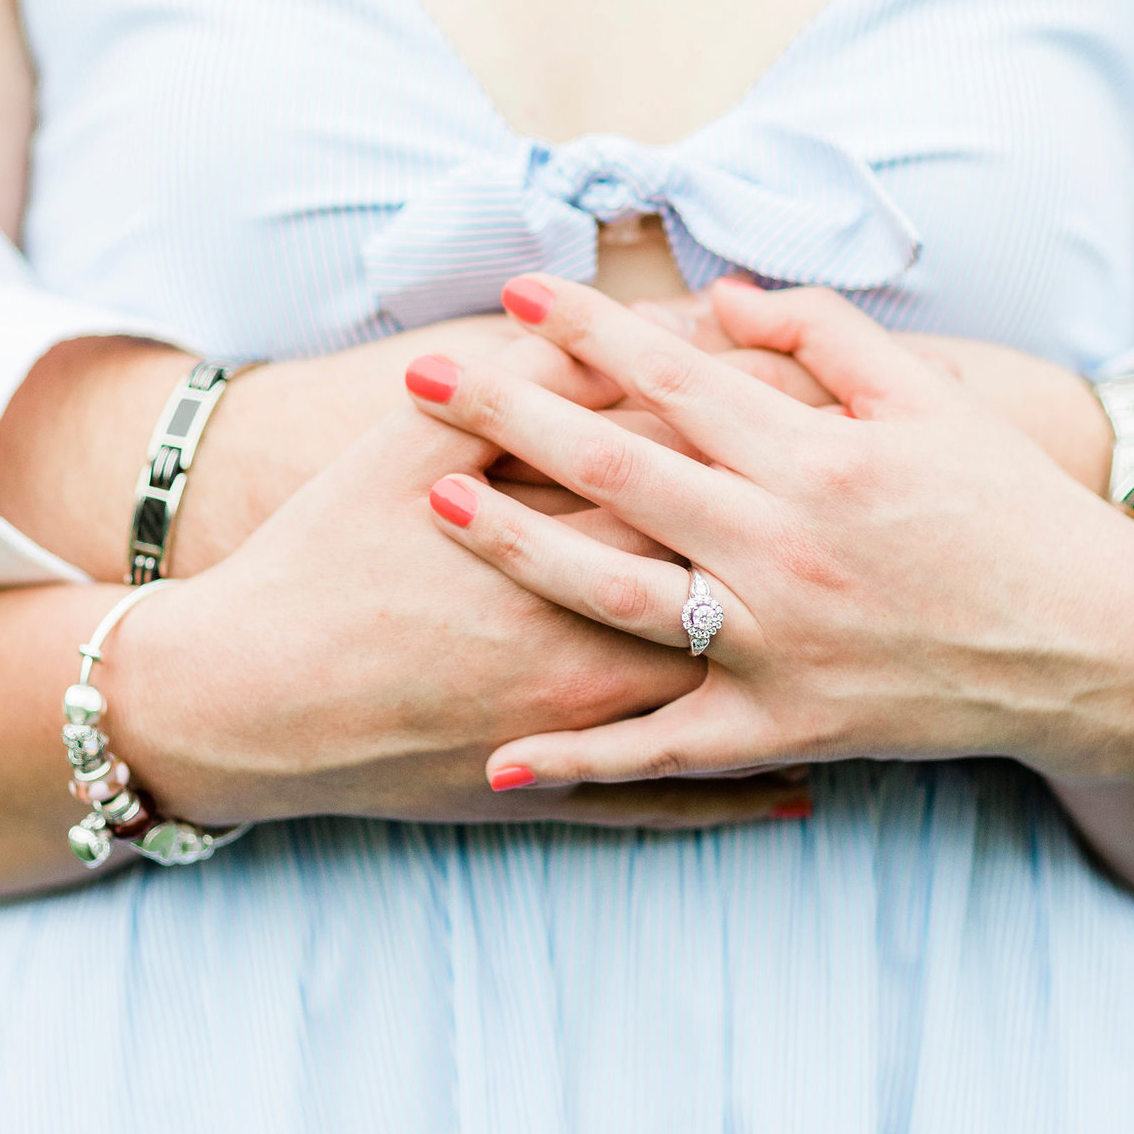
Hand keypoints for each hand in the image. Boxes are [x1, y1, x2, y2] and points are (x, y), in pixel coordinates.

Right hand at [117, 350, 809, 829]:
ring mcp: (585, 735)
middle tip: (885, 509)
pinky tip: (814, 784)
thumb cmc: (318, 563)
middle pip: (737, 587)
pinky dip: (750, 792)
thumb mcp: (402, 453)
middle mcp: (594, 648)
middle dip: (808, 544)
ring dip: (803, 666)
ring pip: (727, 701)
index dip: (766, 442)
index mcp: (565, 552)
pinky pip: (680, 803)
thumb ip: (511, 386)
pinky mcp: (562, 797)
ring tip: (874, 631)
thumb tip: (600, 329)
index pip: (696, 482)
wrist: (248, 701)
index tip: (827, 404)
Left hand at [400, 275, 1133, 789]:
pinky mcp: (784, 727)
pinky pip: (664, 749)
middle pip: (618, 467)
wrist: (1093, 647)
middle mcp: (784, 544)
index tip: (513, 294)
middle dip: (512, 414)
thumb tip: (717, 298)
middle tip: (422, 375)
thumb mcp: (932, 401)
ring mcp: (777, 642)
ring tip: (437, 505)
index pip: (674, 378)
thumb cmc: (1007, 510)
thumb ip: (824, 335)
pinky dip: (582, 760)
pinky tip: (498, 759)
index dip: (588, 331)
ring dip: (517, 547)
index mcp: (818, 455)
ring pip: (616, 592)